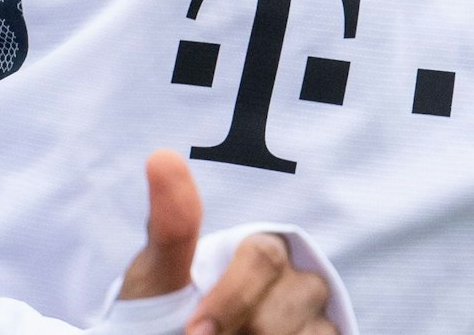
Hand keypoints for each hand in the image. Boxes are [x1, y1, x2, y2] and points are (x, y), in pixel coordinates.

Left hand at [117, 151, 334, 334]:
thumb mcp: (160, 276)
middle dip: (240, 328)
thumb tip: (162, 156)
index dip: (230, 300)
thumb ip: (171, 227)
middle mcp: (294, 275)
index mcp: (257, 248)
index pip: (263, 258)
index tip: (195, 332)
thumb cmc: (165, 314)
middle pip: (287, 303)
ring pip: (306, 331)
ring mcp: (313, 312)